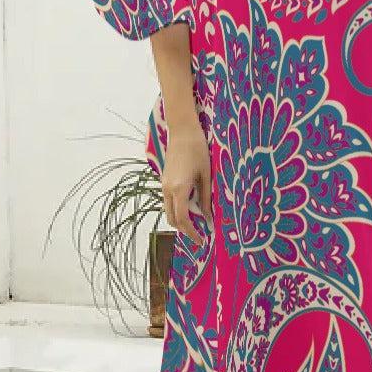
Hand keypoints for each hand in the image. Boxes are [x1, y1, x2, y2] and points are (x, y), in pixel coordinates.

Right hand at [161, 120, 211, 244]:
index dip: (191, 232)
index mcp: (179, 189)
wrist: (183, 131)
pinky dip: (177, 209)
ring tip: (196, 223)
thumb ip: (205, 198)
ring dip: (180, 220)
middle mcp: (167, 189)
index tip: (201, 240)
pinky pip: (168, 201)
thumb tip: (208, 217)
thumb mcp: (206, 175)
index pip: (182, 219)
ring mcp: (163, 185)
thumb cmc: (198, 150)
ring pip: (168, 211)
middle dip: (184, 230)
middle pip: (172, 219)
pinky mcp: (164, 180)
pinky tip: (191, 207)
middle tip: (199, 235)